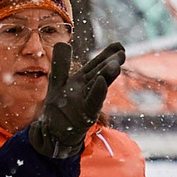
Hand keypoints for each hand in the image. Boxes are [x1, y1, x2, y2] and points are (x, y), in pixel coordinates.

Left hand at [24, 42, 126, 160]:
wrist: (53, 133)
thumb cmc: (59, 108)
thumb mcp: (58, 82)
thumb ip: (61, 64)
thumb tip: (62, 43)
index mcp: (83, 80)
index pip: (96, 65)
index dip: (106, 55)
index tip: (119, 45)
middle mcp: (88, 90)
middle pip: (101, 73)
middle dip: (112, 63)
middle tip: (122, 52)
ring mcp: (88, 102)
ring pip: (99, 86)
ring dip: (108, 75)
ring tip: (116, 64)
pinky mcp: (84, 115)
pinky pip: (92, 101)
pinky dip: (98, 92)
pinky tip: (103, 82)